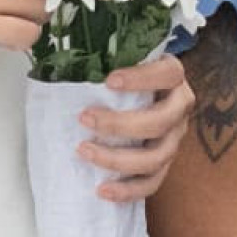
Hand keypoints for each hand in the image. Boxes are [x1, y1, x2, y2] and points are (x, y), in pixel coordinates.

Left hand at [80, 53, 194, 201]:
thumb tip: (58, 45)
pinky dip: (127, 191)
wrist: (140, 97)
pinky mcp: (165, 164)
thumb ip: (103, 54)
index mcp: (172, 77)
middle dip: (120, 124)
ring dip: (118, 159)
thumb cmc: (121, 75)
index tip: (109, 80)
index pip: (168, 74)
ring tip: (84, 151)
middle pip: (161, 121)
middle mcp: (179, 108)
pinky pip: (152, 184)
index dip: (142, 78)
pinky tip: (101, 190)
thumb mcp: (119, 58)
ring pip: (157, 157)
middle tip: (84, 118)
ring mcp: (174, 139)